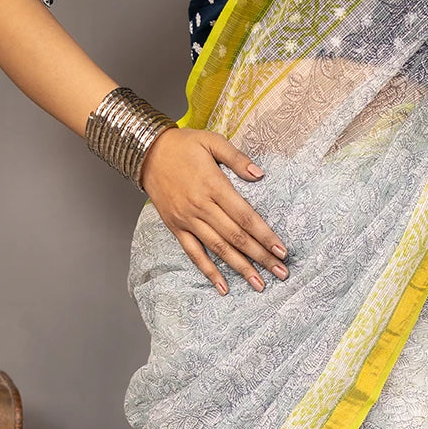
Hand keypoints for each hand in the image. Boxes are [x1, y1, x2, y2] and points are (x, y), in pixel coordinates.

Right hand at [138, 127, 289, 294]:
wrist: (145, 152)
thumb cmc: (182, 145)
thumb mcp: (212, 141)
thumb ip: (237, 159)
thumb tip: (260, 175)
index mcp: (214, 186)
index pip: (245, 216)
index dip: (265, 235)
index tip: (282, 250)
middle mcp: (201, 207)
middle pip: (236, 237)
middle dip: (261, 257)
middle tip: (281, 273)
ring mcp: (188, 220)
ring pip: (219, 249)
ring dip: (241, 268)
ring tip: (259, 284)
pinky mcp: (176, 228)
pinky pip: (195, 254)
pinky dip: (209, 271)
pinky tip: (223, 287)